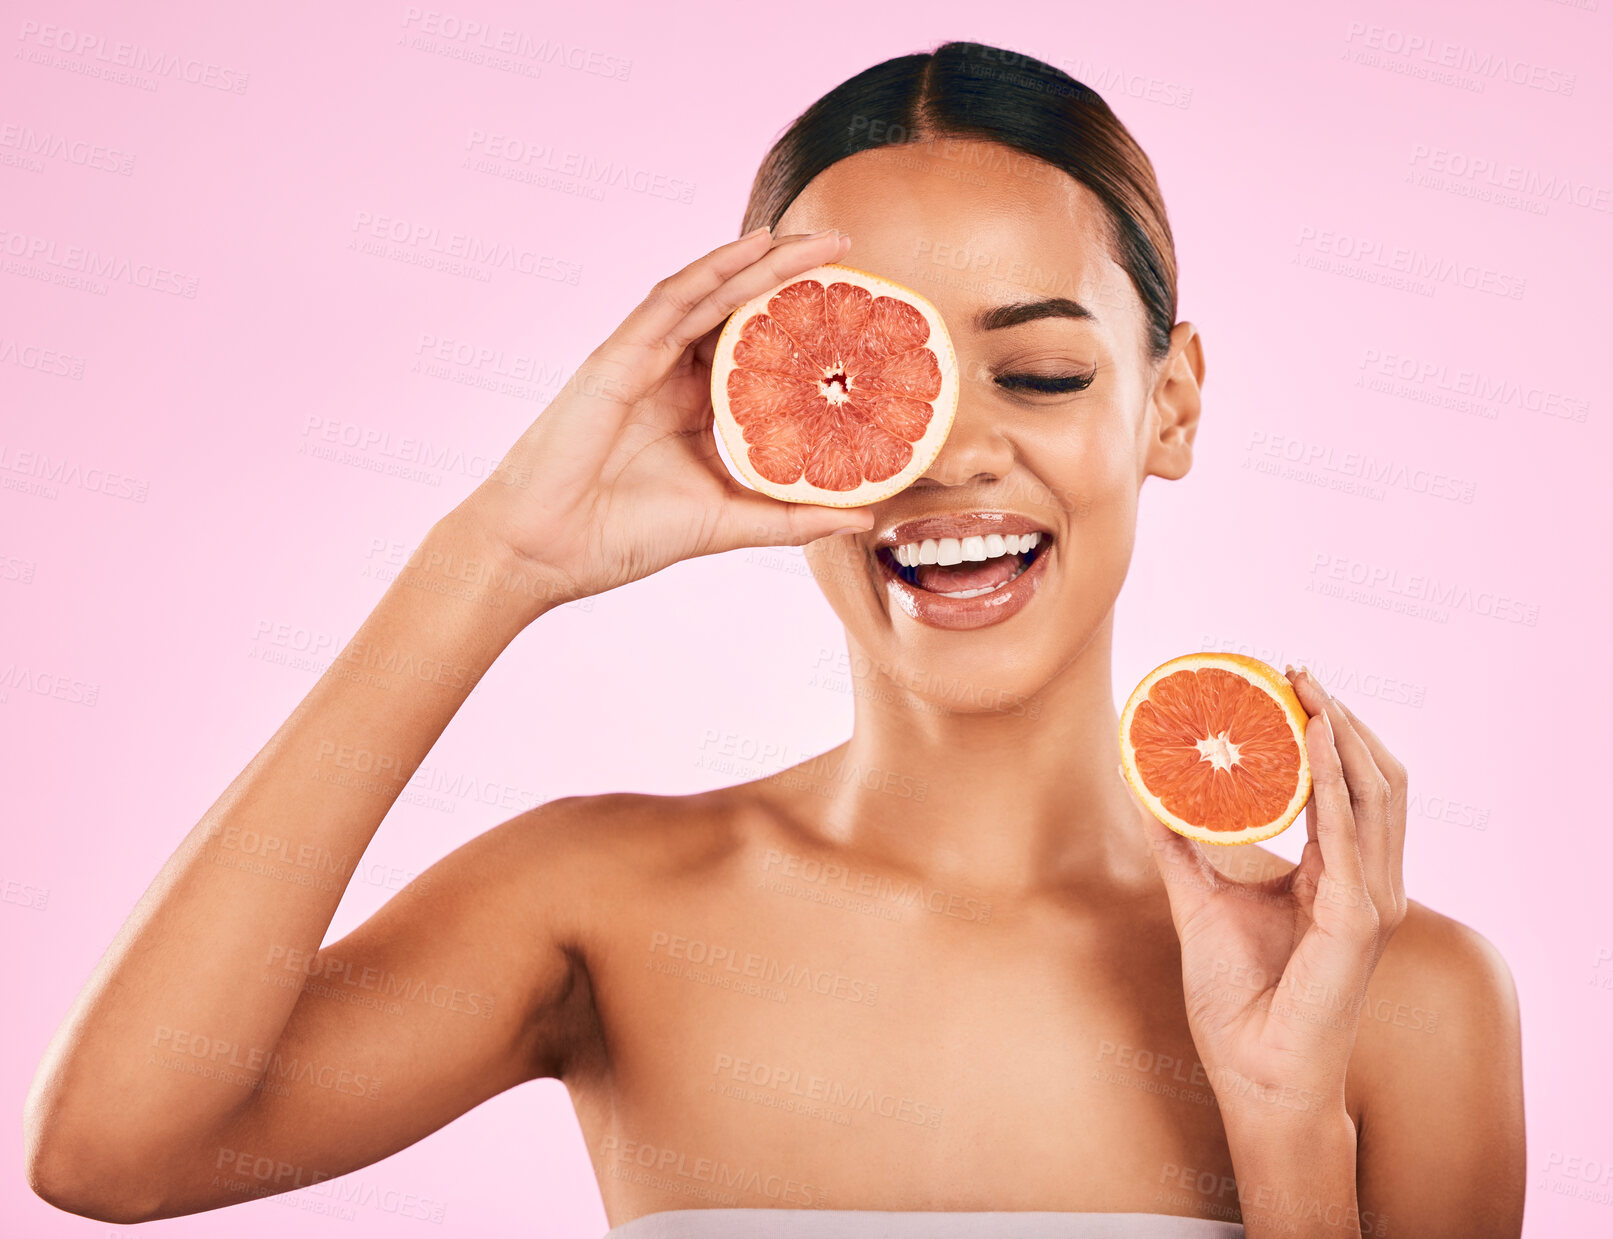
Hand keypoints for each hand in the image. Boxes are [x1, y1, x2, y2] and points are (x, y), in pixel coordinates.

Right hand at [456, 227, 872, 610]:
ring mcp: (644, 360)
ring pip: (712, 294)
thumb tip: (864, 516)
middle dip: (791, 278)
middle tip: (847, 254)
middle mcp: (672, 376)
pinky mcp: (619, 355)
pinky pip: (673, 300)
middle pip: (738, 311)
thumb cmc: (624, 537)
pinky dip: (714, 269)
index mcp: (694, 409)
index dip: (802, 327)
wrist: (548, 550)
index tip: (856, 314)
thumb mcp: (727, 524)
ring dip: (763, 262)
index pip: (757, 353)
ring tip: (817, 240)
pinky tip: (755, 247)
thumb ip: (791, 517)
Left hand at [1130, 667, 1408, 1126]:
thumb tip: (1144, 786)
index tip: (1288, 682)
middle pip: (1374, 777)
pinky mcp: (1358, 920)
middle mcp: (1369, 883)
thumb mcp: (1198, 901)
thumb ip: (1179, 845)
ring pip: (1375, 793)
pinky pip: (1348, 834)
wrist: (1253, 1074)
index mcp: (1340, 878)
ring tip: (1306, 688)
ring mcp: (1372, 901)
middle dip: (1340, 716)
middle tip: (1296, 669)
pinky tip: (1312, 741)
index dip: (1328, 731)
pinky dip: (1332, 783)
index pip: (1350, 787)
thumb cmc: (1237, 999)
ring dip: (1342, 733)